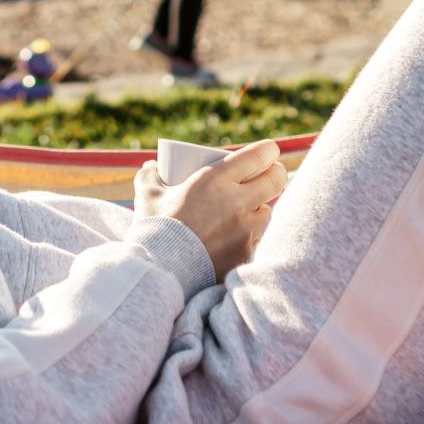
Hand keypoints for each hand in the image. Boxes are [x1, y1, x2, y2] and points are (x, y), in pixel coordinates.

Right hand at [132, 139, 288, 281]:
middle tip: (268, 174)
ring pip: (268, 211)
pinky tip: (236, 238)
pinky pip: (257, 240)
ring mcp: (246, 230)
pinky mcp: (247, 254)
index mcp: (216, 180)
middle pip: (276, 179)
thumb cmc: (155, 229)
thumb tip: (152, 165)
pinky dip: (250, 236)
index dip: (268, 150)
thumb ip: (149, 175)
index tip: (266, 152)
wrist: (161, 273)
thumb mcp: (147, 195)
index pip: (259, 156)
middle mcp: (238, 202)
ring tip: (247, 210)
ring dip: (260, 207)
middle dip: (275, 173)